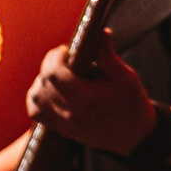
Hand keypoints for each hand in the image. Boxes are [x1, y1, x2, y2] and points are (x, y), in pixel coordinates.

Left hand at [27, 44, 156, 153]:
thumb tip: (100, 33)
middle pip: (42, 84)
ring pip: (35, 99)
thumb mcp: (126, 77)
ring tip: (58, 74)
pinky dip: (37, 99)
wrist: (135, 137)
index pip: (54, 74)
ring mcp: (64, 124)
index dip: (55, 57)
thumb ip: (108, 56)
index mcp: (86, 99)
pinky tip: (50, 90)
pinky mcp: (62, 129)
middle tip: (65, 58)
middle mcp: (70, 113)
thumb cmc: (132, 104)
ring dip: (41, 81)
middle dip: (49, 65)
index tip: (67, 50)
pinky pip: (36, 114)